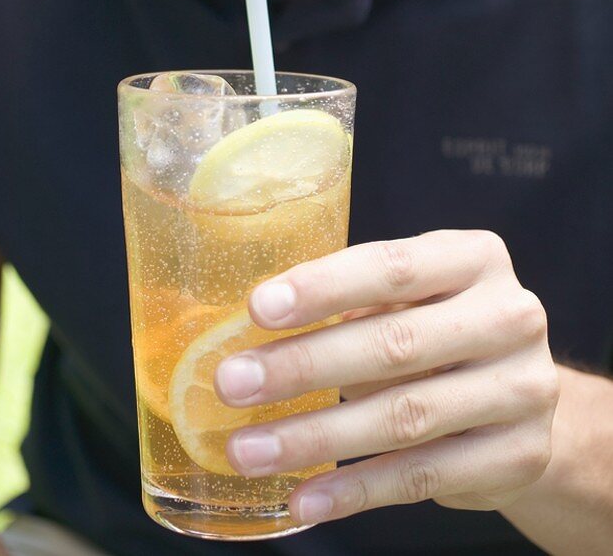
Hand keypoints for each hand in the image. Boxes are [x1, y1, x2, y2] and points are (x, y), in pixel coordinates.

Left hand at [214, 230, 558, 526]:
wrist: (522, 392)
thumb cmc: (440, 324)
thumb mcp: (412, 292)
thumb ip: (353, 297)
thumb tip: (252, 324)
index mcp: (475, 258)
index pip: (391, 267)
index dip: (322, 287)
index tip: (258, 308)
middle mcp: (509, 316)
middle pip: (395, 343)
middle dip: (303, 366)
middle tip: (233, 383)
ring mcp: (522, 388)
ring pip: (404, 417)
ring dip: (315, 437)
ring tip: (248, 449)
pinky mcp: (518, 454)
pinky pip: (422, 476)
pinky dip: (355, 489)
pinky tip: (303, 497)